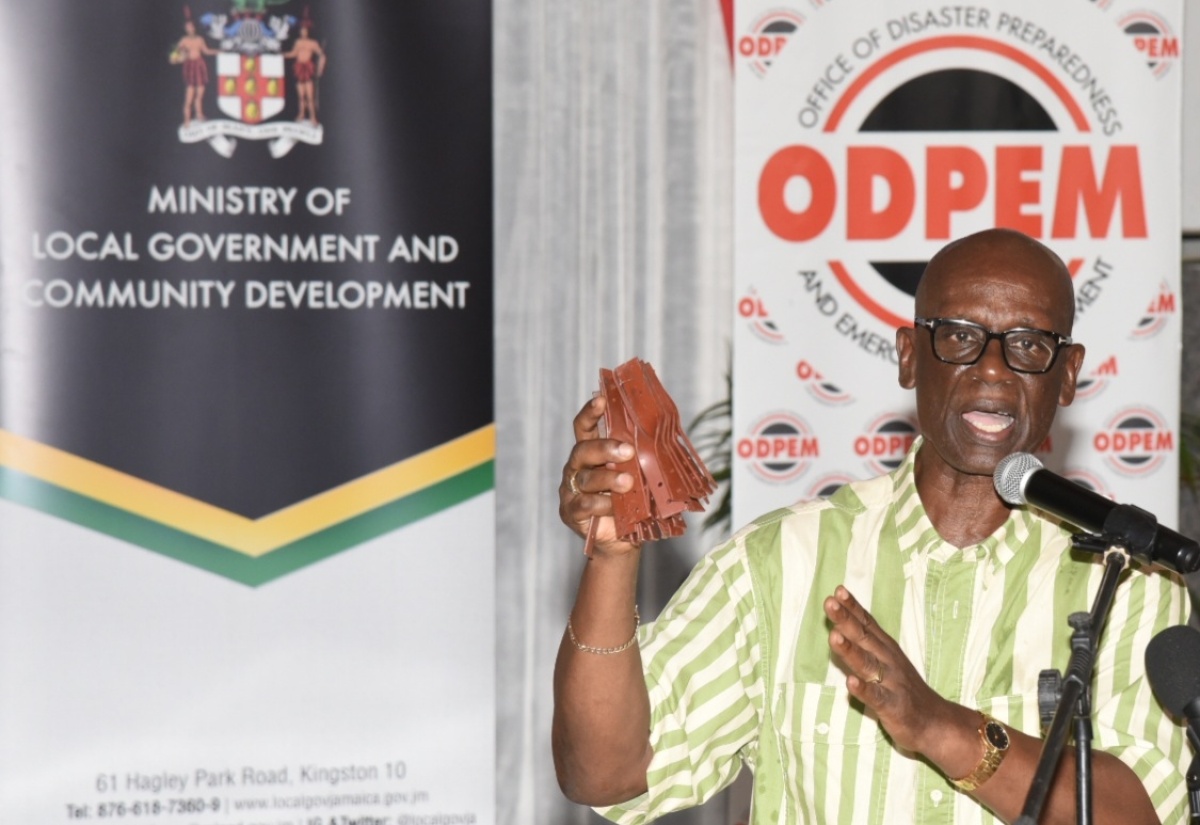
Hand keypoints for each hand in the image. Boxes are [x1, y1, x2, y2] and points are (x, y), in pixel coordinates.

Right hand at [558, 395, 639, 556]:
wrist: (622, 538)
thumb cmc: (632, 501)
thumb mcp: (641, 476)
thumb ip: (645, 458)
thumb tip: (671, 438)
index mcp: (593, 452)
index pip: (586, 426)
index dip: (591, 412)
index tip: (602, 399)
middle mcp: (578, 466)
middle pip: (583, 449)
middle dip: (605, 448)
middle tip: (627, 451)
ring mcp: (571, 488)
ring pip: (586, 478)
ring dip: (607, 479)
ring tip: (627, 483)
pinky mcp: (570, 510)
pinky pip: (584, 503)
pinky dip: (600, 504)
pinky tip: (613, 506)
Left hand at [824, 586, 965, 758]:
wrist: (935, 722)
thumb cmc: (903, 688)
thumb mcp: (887, 659)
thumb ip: (865, 642)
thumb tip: (840, 621)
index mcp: (885, 648)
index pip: (867, 624)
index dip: (853, 607)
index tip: (837, 590)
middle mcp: (888, 661)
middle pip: (864, 638)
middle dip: (846, 620)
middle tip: (830, 602)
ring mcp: (891, 683)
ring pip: (867, 664)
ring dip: (850, 650)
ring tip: (833, 636)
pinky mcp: (892, 706)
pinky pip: (876, 697)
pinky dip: (863, 690)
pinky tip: (850, 683)